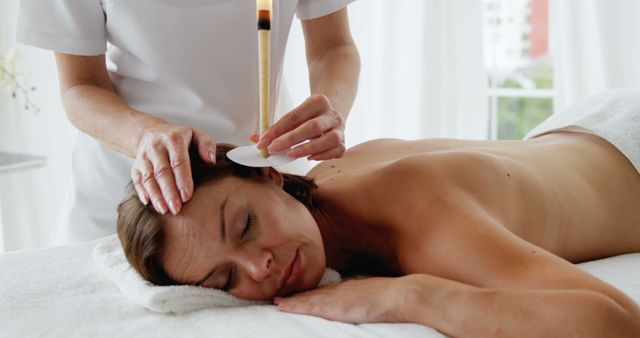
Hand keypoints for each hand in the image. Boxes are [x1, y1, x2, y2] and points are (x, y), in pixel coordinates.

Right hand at [131, 123, 215, 214]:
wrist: (151, 132)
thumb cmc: (179, 138)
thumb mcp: (196, 135)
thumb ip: (206, 145)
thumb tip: (210, 161)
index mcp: (174, 139)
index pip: (178, 162)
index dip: (182, 180)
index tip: (187, 196)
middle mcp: (156, 147)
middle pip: (162, 172)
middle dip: (169, 192)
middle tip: (176, 208)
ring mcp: (144, 157)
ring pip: (148, 178)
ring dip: (156, 195)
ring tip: (164, 209)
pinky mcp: (135, 165)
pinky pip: (137, 179)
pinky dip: (141, 191)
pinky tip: (148, 202)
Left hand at [257, 94, 345, 160]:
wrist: (332, 112)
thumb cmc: (308, 116)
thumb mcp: (294, 115)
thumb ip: (276, 127)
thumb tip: (255, 139)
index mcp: (317, 101)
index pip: (294, 117)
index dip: (276, 130)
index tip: (262, 142)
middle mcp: (332, 114)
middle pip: (312, 127)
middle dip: (290, 140)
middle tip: (273, 149)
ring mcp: (340, 128)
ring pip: (329, 140)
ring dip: (308, 149)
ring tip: (291, 155)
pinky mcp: (344, 141)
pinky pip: (337, 151)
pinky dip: (323, 156)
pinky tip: (309, 158)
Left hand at [274, 277, 408, 323]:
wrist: (403, 295)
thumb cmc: (396, 296)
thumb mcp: (377, 292)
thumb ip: (366, 295)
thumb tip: (363, 299)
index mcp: (351, 286)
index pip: (327, 291)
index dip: (312, 293)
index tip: (299, 295)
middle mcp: (341, 288)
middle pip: (314, 293)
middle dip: (298, 295)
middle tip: (278, 297)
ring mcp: (337, 296)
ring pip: (309, 298)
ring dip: (292, 301)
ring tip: (277, 303)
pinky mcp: (336, 306)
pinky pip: (310, 306)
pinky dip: (296, 306)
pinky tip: (283, 307)